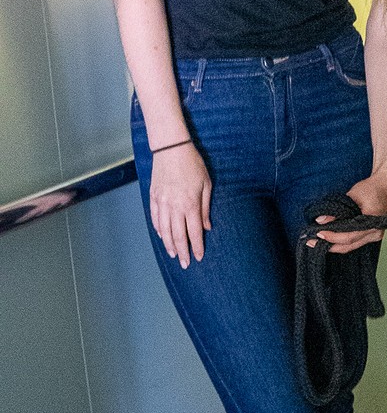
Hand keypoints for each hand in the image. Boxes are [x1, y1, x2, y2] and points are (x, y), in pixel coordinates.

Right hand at [149, 141, 210, 268]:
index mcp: (190, 204)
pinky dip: (158, 229)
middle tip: (185, 264)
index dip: (196, 246)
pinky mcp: (153, 197)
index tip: (198, 258)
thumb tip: (207, 227)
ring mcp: (161, 202)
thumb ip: (205, 208)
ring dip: (168, 244)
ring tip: (173, 254)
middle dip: (182, 251)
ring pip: (164, 229)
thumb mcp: (207, 185)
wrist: (171, 149)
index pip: (194, 231)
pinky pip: (154, 218)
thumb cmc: (193, 164)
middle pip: (177, 235)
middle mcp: (174, 206)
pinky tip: (162, 236)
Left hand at [315, 172, 386, 253]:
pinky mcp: (373, 233)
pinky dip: (343, 241)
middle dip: (330, 245)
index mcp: (373, 222)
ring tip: (319, 241)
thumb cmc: (372, 188)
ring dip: (335, 244)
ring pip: (352, 245)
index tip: (318, 233)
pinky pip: (356, 241)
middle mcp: (376, 232)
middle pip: (350, 245)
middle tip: (312, 243)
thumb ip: (337, 211)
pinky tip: (332, 239)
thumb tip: (321, 221)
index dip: (332, 237)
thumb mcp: (352, 196)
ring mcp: (376, 234)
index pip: (349, 236)